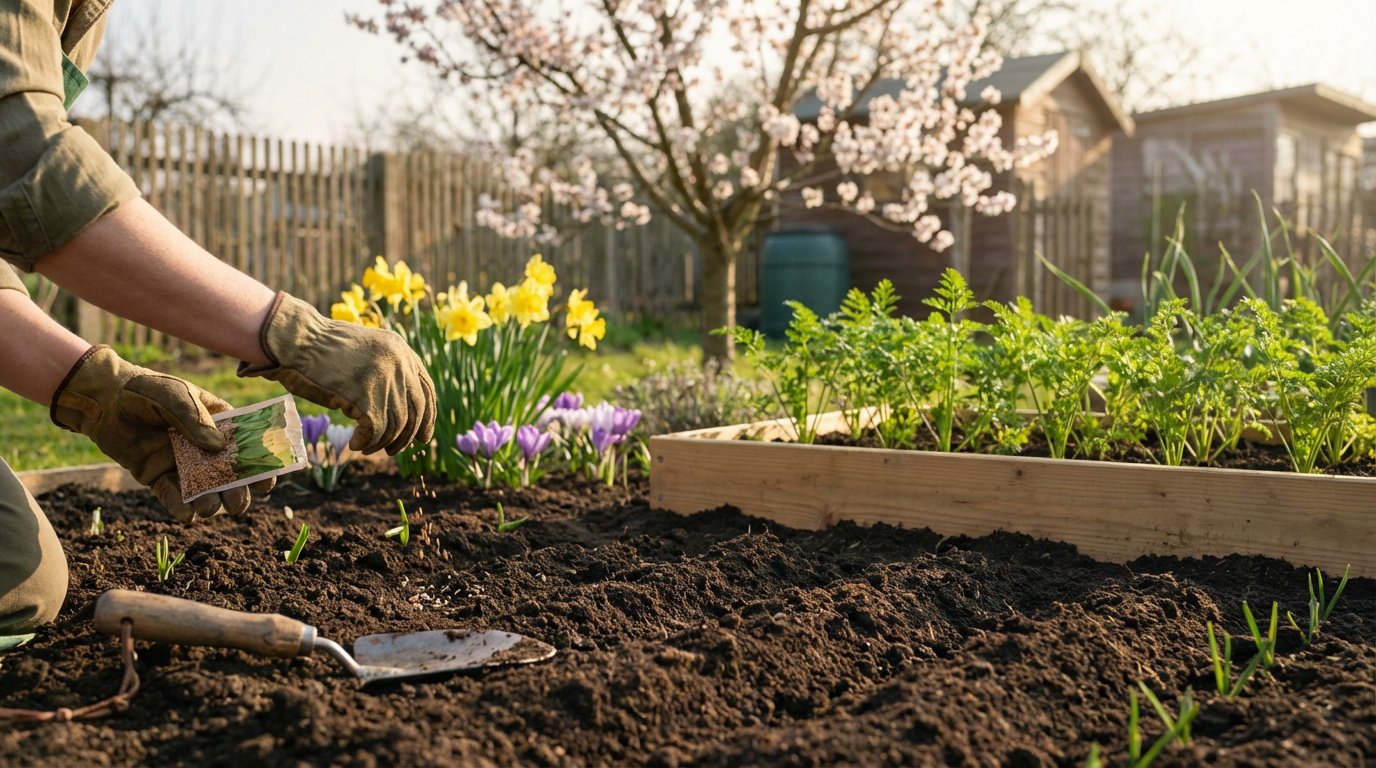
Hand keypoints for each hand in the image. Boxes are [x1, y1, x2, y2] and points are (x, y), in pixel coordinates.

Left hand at [51, 346, 274, 522]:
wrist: (104, 400)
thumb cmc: (146, 390)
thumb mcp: (175, 395)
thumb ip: (194, 419)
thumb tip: (218, 448)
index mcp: (220, 423)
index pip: (248, 446)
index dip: (261, 464)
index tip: (267, 479)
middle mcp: (205, 447)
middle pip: (231, 475)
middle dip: (238, 491)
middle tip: (237, 502)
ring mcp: (183, 464)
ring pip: (205, 490)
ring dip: (212, 503)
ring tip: (210, 508)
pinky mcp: (159, 477)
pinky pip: (174, 497)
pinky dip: (181, 508)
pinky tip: (186, 514)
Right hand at [237, 292, 435, 454]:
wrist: (296, 340)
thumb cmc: (322, 349)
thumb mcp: (365, 351)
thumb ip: (387, 370)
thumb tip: (402, 407)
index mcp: (401, 350)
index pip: (427, 389)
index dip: (427, 417)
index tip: (422, 436)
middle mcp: (399, 363)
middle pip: (417, 409)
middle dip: (409, 435)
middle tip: (395, 450)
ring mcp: (384, 378)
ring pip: (397, 424)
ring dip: (383, 442)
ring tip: (368, 448)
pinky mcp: (366, 395)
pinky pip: (376, 430)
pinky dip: (367, 442)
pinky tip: (355, 444)